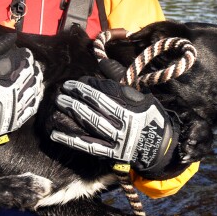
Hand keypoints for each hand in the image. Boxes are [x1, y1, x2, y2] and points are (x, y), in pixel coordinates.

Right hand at [0, 35, 43, 143]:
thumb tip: (13, 36)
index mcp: (9, 73)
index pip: (26, 58)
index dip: (25, 55)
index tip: (22, 54)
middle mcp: (18, 88)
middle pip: (34, 73)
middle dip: (32, 67)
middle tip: (27, 65)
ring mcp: (19, 105)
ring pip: (36, 89)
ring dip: (35, 81)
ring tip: (31, 78)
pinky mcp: (18, 119)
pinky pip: (33, 106)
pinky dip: (35, 98)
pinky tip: (32, 94)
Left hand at [49, 77, 178, 178]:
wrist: (160, 147)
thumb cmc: (147, 117)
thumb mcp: (141, 96)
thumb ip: (119, 80)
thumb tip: (101, 62)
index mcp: (132, 106)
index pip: (106, 92)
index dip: (88, 86)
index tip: (76, 82)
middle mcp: (125, 122)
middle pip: (96, 106)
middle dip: (77, 96)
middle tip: (62, 89)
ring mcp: (117, 139)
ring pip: (90, 123)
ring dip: (72, 112)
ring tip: (59, 103)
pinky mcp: (111, 153)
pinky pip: (87, 145)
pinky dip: (70, 139)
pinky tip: (55, 134)